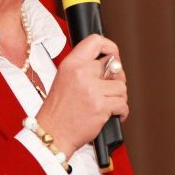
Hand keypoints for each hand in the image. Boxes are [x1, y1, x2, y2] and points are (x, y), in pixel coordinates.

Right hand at [35, 34, 127, 158]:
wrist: (52, 133)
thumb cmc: (58, 110)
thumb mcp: (65, 79)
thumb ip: (85, 69)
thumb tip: (113, 64)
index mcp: (71, 63)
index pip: (95, 41)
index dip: (110, 47)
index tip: (114, 56)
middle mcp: (81, 73)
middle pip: (114, 66)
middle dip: (116, 78)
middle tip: (110, 89)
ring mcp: (91, 89)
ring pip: (121, 87)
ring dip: (119, 98)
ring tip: (108, 105)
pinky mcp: (100, 106)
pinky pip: (123, 104)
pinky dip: (122, 112)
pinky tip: (113, 115)